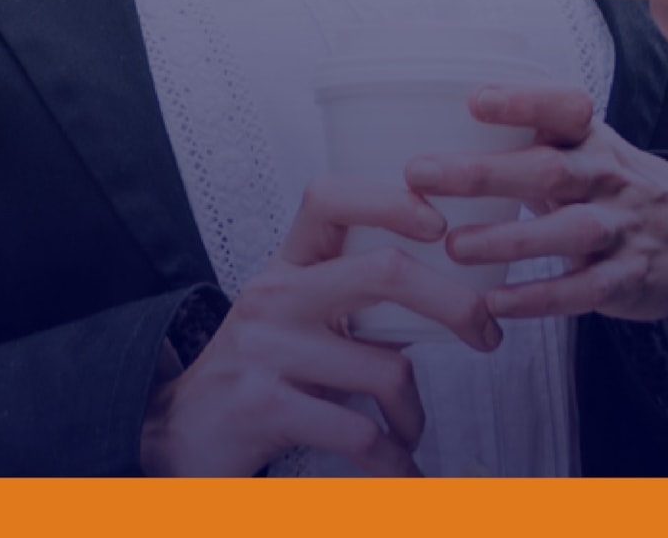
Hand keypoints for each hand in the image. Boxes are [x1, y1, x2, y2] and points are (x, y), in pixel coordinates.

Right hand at [139, 176, 504, 476]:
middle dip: (455, 303)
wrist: (180, 433)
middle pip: (385, 271)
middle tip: (486, 333)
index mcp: (286, 264)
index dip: (392, 199)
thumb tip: (451, 284)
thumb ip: (354, 291)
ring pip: (385, 368)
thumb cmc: (261, 371)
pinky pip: (359, 433)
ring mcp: (267, 349)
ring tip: (410, 430)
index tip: (441, 224)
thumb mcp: (296, 314)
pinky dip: (393, 461)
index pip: (329, 197)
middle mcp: (274, 295)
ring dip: (414, 413)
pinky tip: (400, 471)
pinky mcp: (265, 406)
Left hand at [410, 84, 667, 323]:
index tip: (475, 100)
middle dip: (484, 173)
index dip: (524, 103)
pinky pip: (583, 289)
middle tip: (420, 173)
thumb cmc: (616, 189)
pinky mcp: (628, 278)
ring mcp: (622, 228)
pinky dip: (539, 297)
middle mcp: (610, 178)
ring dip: (509, 239)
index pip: (565, 109)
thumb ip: (531, 146)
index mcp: (594, 140)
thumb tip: (443, 133)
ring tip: (454, 246)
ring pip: (569, 230)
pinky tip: (496, 302)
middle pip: (550, 170)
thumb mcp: (589, 154)